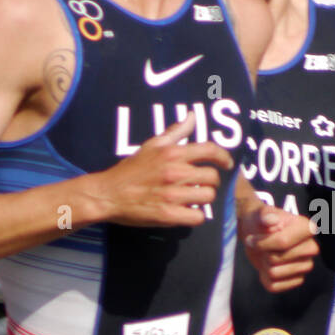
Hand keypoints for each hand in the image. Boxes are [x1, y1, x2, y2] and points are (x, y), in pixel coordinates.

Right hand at [92, 115, 233, 227]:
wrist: (107, 194)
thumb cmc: (129, 170)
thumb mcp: (151, 145)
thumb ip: (175, 132)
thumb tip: (192, 117)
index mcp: (172, 153)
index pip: (210, 150)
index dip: (223, 157)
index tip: (227, 164)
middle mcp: (175, 173)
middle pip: (212, 177)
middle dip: (209, 182)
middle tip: (200, 185)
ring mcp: (172, 195)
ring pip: (208, 197)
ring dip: (202, 199)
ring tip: (191, 198)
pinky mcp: (168, 215)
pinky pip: (198, 217)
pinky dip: (195, 216)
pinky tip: (185, 212)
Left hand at [240, 205, 317, 291]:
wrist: (257, 234)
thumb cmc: (260, 222)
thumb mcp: (259, 214)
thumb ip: (264, 215)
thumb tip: (271, 220)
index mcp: (307, 228)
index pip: (283, 242)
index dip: (262, 243)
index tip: (251, 239)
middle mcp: (311, 248)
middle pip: (276, 259)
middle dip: (264, 253)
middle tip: (263, 246)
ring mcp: (306, 265)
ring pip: (274, 274)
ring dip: (264, 265)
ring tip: (267, 255)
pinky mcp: (297, 280)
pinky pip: (274, 287)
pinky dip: (265, 279)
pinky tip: (267, 267)